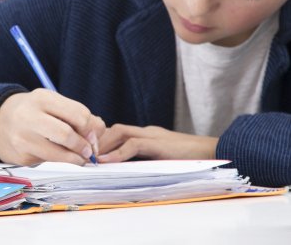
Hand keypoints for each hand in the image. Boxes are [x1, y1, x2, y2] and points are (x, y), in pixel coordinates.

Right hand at [0, 88, 104, 164]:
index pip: (78, 114)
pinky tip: (62, 159)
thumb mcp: (53, 104)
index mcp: (43, 98)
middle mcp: (30, 116)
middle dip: (83, 146)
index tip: (94, 137)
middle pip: (67, 134)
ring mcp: (23, 138)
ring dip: (75, 159)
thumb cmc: (35, 112)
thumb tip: (100, 131)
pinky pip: (48, 162)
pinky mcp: (21, 156)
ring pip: (58, 154)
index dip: (91, 129)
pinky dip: (60, 163)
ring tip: (80, 159)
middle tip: (89, 152)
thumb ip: (77, 114)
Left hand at [97, 124, 218, 161]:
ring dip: (104, 144)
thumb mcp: (163, 160)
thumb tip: (125, 171)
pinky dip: (118, 152)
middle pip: (115, 129)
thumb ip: (146, 161)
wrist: (215, 152)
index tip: (90, 152)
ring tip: (92, 158)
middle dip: (98, 140)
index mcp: (148, 135)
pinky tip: (107, 161)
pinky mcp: (159, 143)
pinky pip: (134, 145)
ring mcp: (154, 135)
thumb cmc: (190, 160)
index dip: (102, 139)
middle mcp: (148, 132)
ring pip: (121, 132)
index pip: (118, 131)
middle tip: (85, 155)